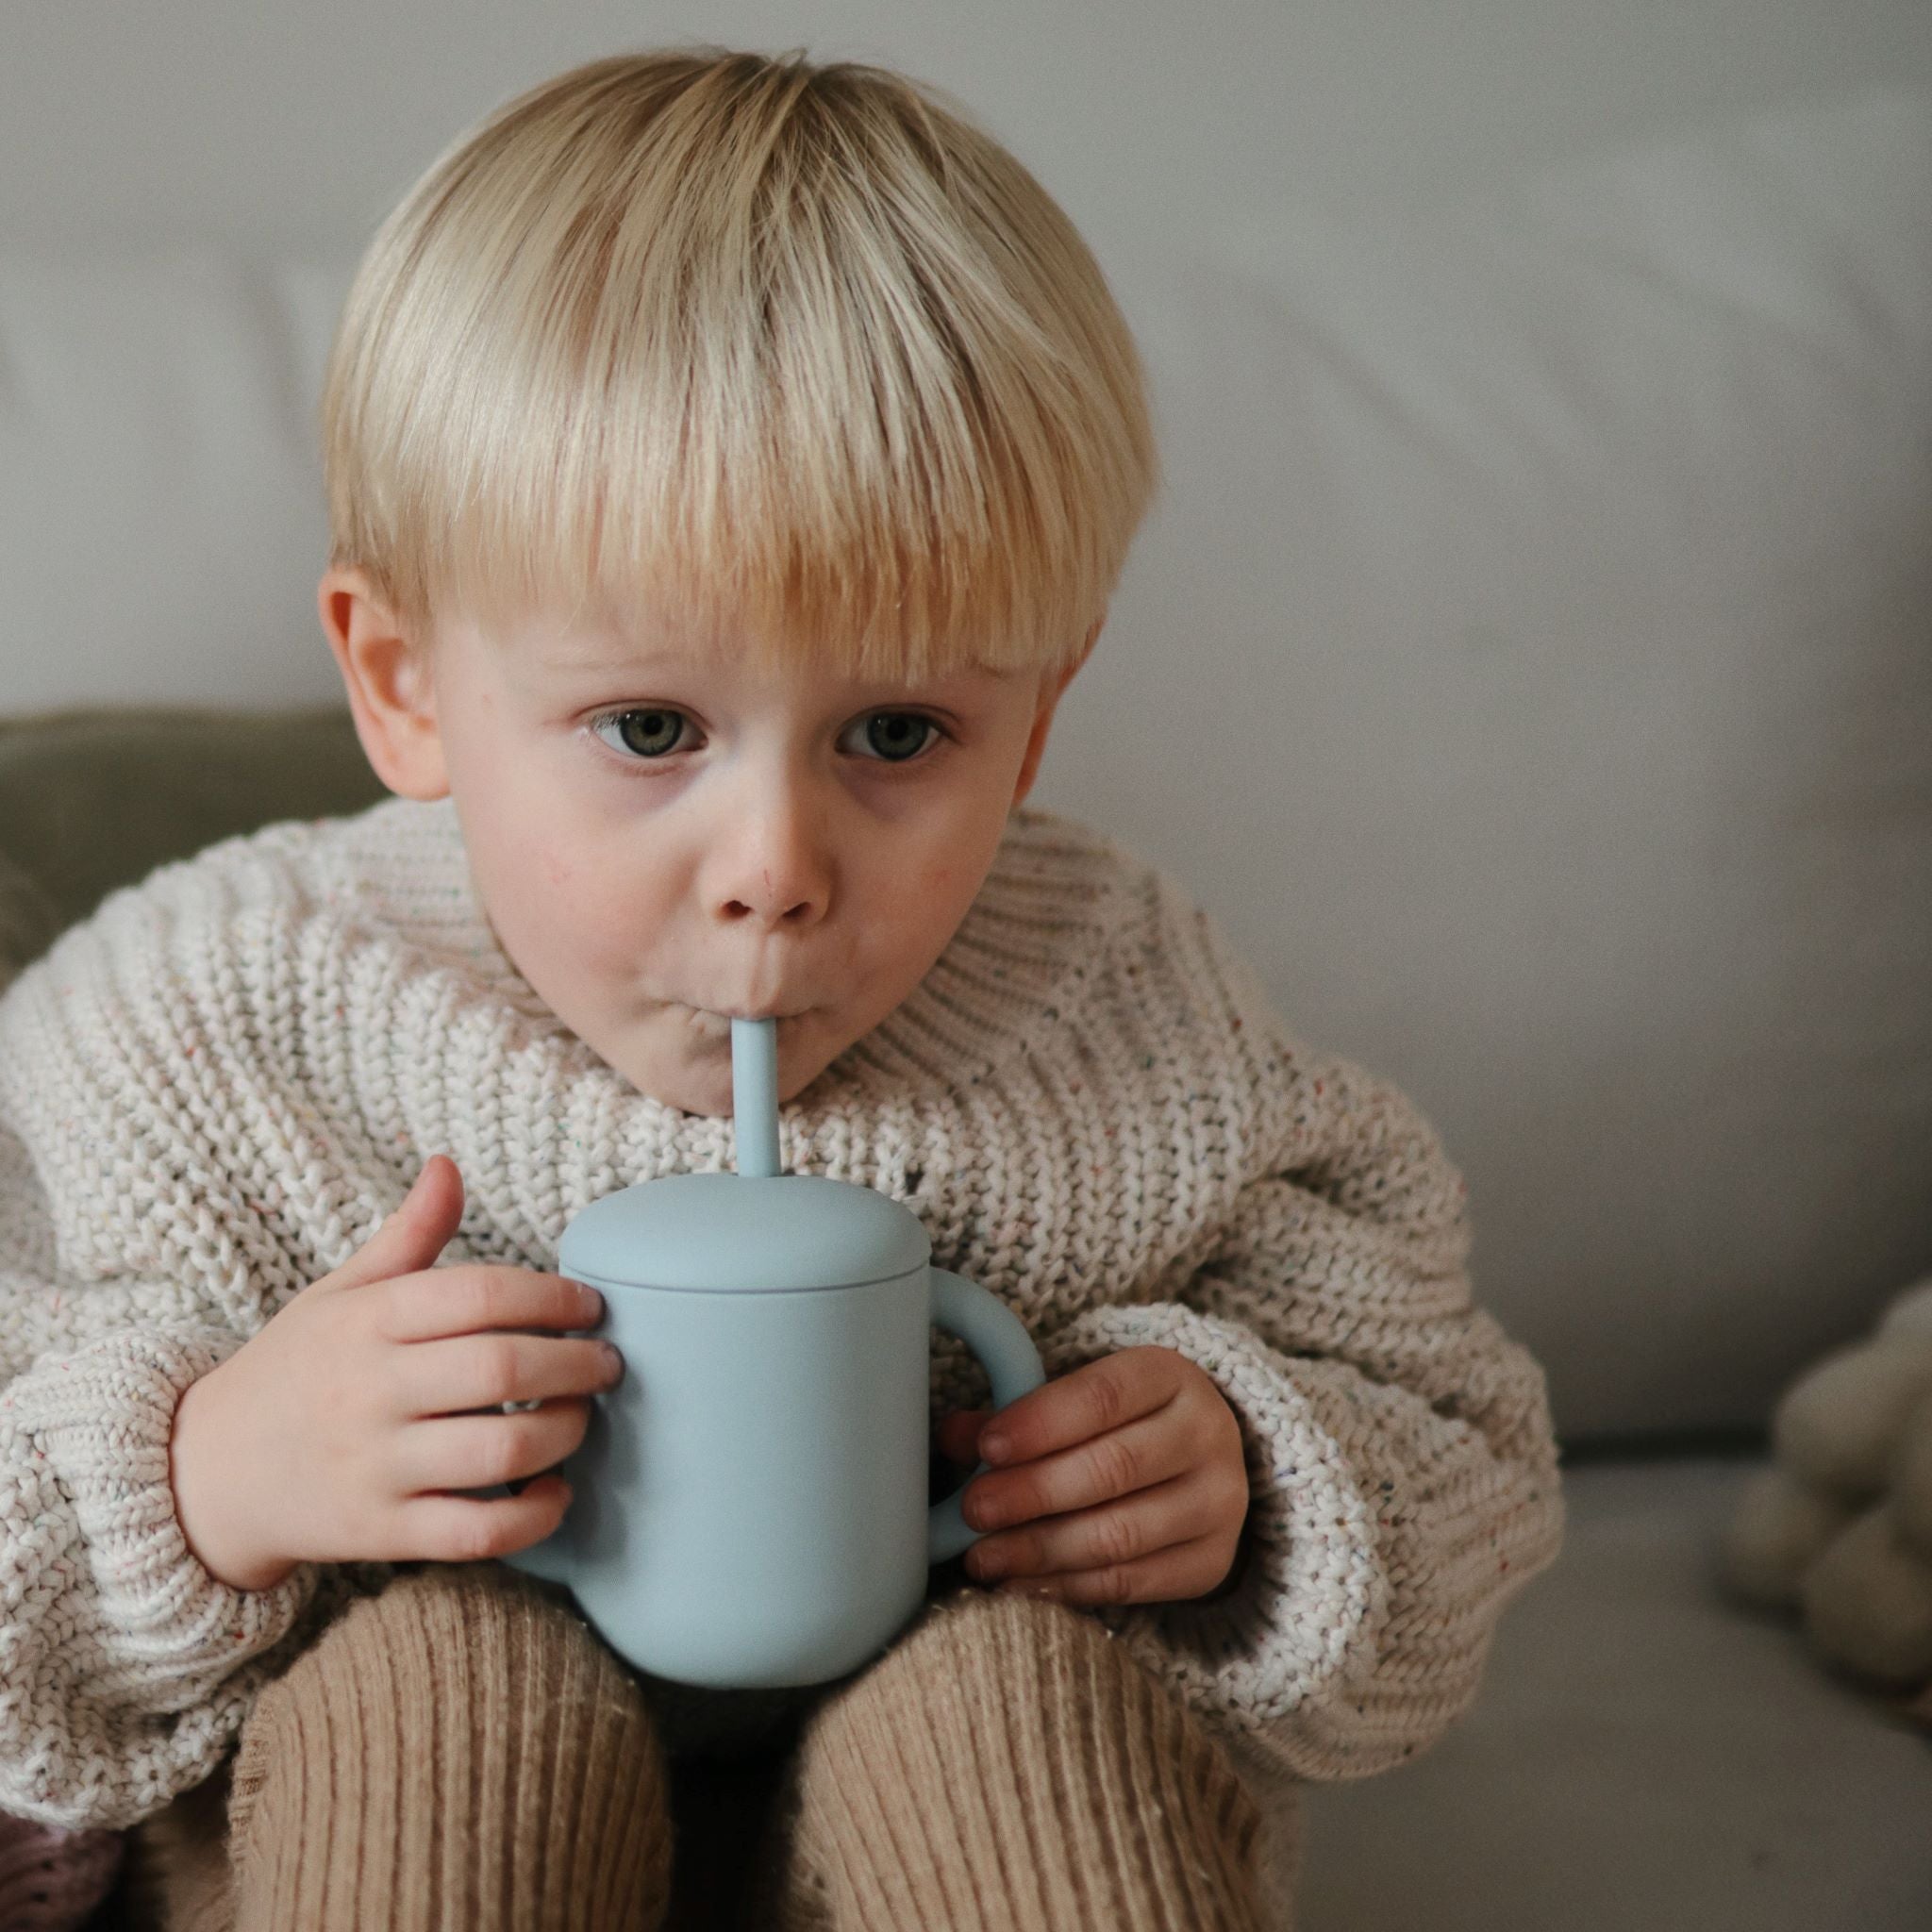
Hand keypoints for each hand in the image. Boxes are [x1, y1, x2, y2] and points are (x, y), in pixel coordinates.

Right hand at [167, 1154, 624, 1591]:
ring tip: (582, 1416)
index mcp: (367, 1322)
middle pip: (502, 1368)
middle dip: (578, 1363)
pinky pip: (476, 1531)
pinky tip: (555, 1491)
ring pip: (501, 1450)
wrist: (207, 1473)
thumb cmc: (296, 1369)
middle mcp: (370, 1391)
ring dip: (566, 1433)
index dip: (552, 1295)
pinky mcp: (380, 1533)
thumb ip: (407, 1236)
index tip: (590, 1306)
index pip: (479, 1294)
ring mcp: (375, 1466)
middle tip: (609, 1363)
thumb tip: (448, 1164)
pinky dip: (534, 1516)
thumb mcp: (339, 1294)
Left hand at [934, 1345, 1249, 1606]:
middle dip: (1033, 1492)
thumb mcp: (1080, 1401)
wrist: (1201, 1463)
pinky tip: (1020, 1585)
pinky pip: (1130, 1582)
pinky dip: (1067, 1587)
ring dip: (1041, 1549)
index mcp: (1170, 1376)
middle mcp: (1207, 1434)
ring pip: (1121, 1535)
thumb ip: (1018, 1414)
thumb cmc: (1122, 1423)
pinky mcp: (1210, 1562)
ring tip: (983, 1558)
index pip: (1103, 1396)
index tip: (986, 1447)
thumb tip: (952, 1436)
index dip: (1041, 1422)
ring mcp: (1217, 1503)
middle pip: (1113, 1468)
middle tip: (973, 1510)